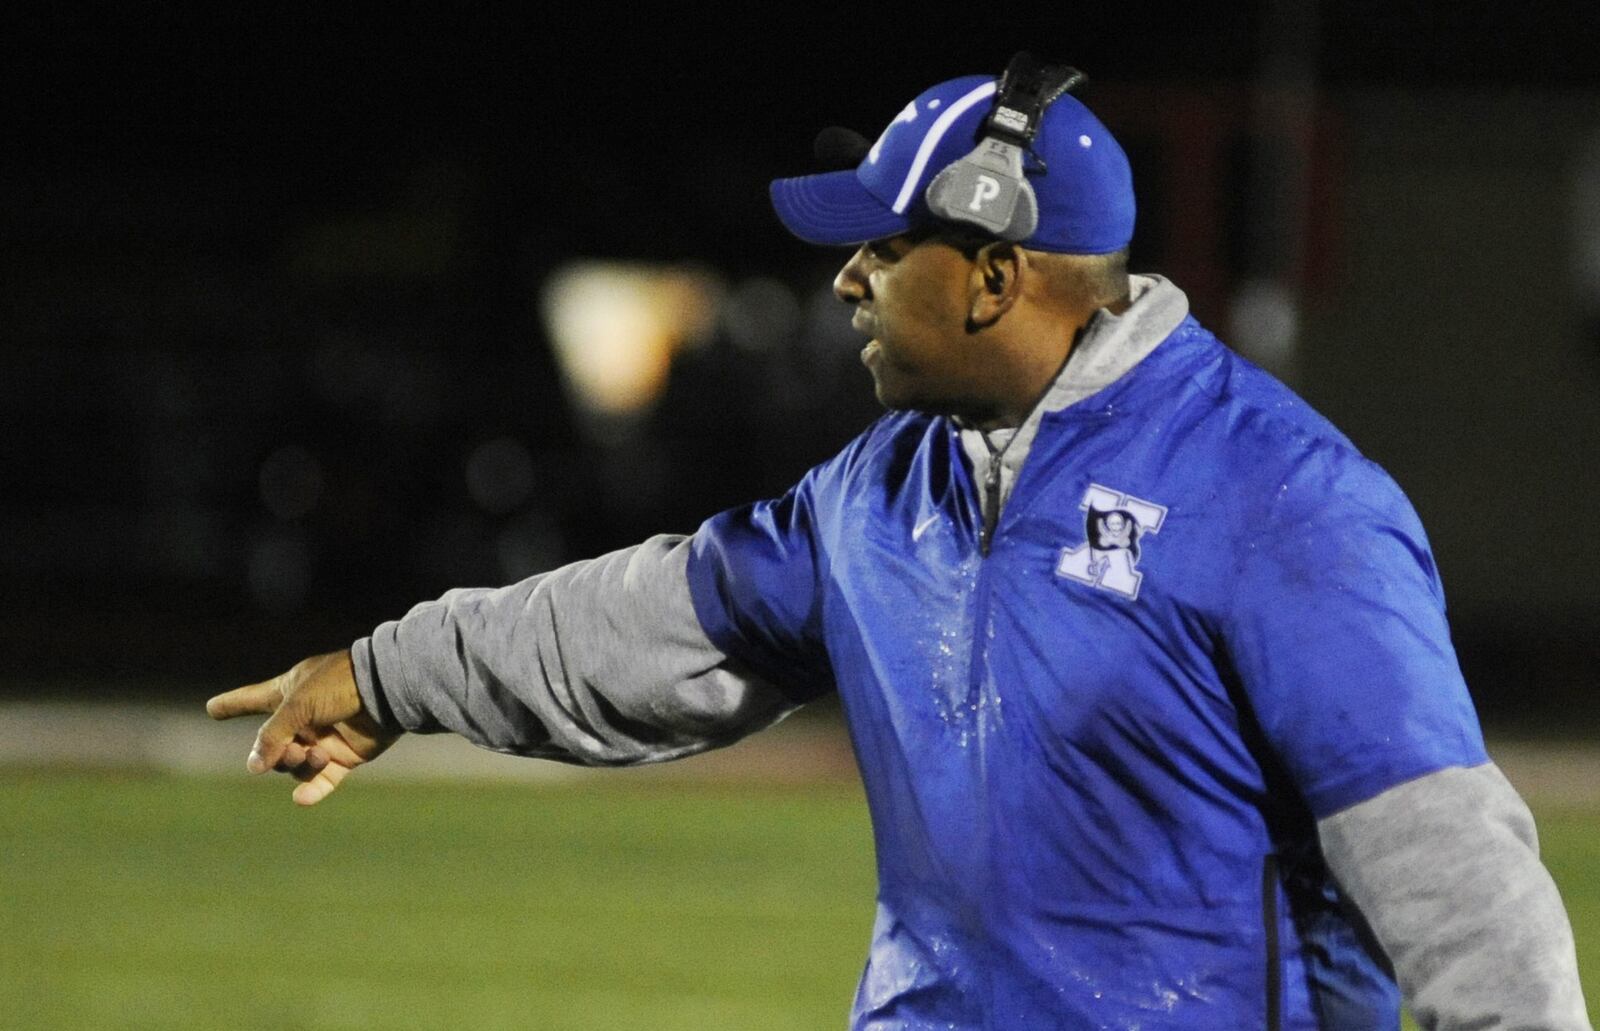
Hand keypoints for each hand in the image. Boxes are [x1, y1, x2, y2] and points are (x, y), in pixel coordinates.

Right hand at [206, 650, 400, 805]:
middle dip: (275, 753)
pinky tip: (303, 799)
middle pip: (272, 745)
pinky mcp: (345, 756)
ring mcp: (324, 737)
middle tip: (292, 749)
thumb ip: (272, 735)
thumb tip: (254, 767)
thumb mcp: (297, 704)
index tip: (212, 708)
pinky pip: (322, 780)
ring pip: (295, 765)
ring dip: (299, 765)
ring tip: (316, 755)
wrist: (386, 692)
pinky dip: (312, 790)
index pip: (253, 699)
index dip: (233, 703)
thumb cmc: (340, 686)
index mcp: (290, 691)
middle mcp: (304, 716)